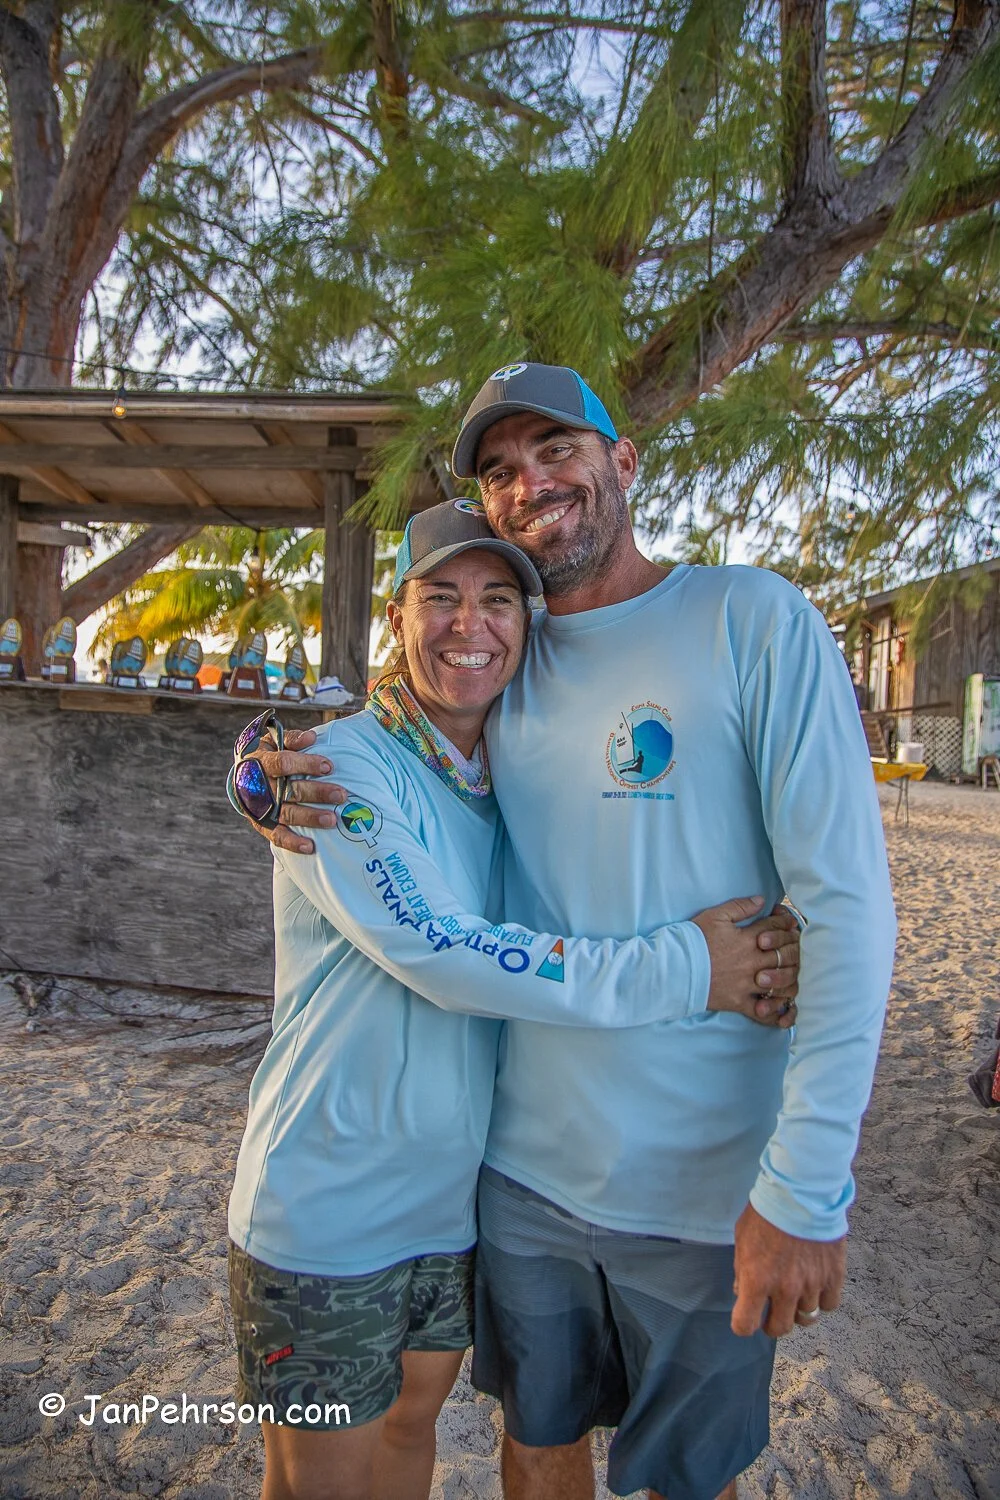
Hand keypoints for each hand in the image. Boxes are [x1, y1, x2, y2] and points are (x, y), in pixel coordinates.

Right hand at [244, 729, 348, 853]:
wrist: (243, 775)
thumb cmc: (267, 755)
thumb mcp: (273, 740)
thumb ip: (291, 739)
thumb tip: (311, 737)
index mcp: (261, 762)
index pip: (284, 763)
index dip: (306, 764)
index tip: (328, 766)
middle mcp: (259, 786)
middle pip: (290, 791)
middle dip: (317, 793)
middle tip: (341, 795)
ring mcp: (261, 808)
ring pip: (287, 814)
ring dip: (310, 818)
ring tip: (332, 820)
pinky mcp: (262, 824)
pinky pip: (277, 836)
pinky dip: (293, 843)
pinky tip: (311, 847)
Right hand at [691, 897, 799, 1027]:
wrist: (675, 968)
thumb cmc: (693, 940)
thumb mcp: (715, 916)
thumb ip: (740, 907)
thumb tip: (762, 900)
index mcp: (747, 939)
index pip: (775, 928)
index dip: (784, 923)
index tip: (789, 923)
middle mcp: (752, 962)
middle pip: (784, 954)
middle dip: (793, 947)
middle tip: (796, 945)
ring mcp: (747, 984)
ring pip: (780, 982)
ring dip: (791, 975)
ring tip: (792, 971)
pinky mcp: (739, 1002)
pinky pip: (764, 1011)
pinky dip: (775, 1010)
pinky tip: (782, 1005)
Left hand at [732, 1202, 845, 1336]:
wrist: (801, 1191)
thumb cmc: (766, 1211)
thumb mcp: (742, 1238)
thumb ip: (742, 1270)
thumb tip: (743, 1292)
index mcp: (757, 1280)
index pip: (745, 1325)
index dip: (743, 1324)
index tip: (746, 1316)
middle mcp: (785, 1289)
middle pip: (779, 1329)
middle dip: (771, 1323)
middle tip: (771, 1310)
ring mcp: (812, 1285)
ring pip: (806, 1319)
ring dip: (798, 1310)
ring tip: (795, 1294)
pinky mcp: (834, 1276)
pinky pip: (829, 1305)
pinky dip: (822, 1300)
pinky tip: (816, 1285)